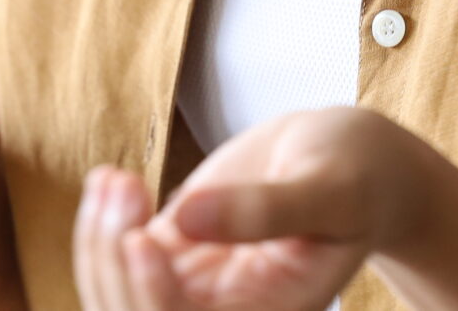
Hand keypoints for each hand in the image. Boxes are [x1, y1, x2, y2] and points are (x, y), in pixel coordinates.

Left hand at [74, 107, 422, 310]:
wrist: (350, 162)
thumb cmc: (358, 177)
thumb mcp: (329, 190)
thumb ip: (268, 208)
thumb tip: (188, 216)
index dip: (154, 298)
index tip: (141, 239)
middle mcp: (228, 310)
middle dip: (113, 264)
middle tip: (122, 186)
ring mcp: (194, 285)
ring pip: (117, 293)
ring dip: (99, 242)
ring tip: (115, 180)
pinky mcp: (174, 252)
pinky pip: (117, 257)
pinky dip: (101, 223)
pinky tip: (110, 179)